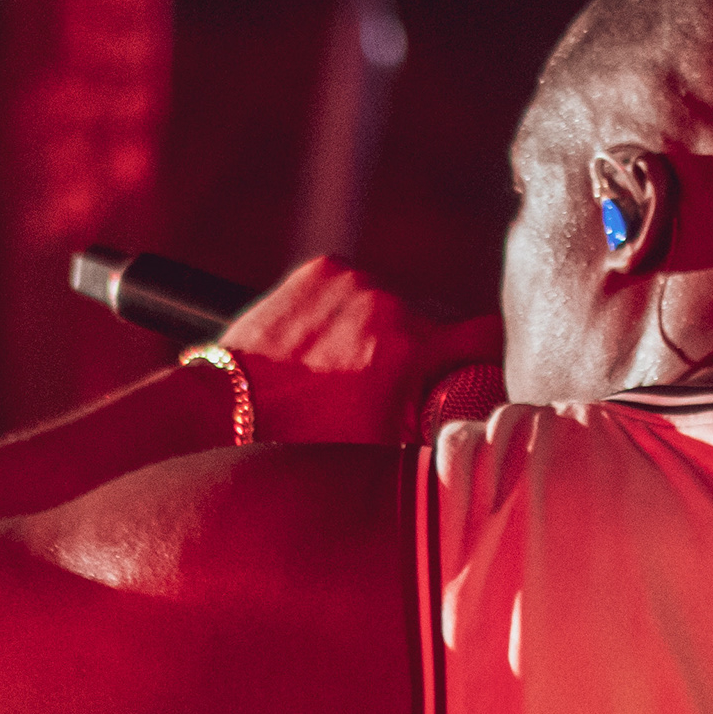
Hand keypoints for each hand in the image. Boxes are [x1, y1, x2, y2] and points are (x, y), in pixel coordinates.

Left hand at [215, 258, 501, 447]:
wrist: (225, 407)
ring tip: (351, 367)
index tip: (475, 376)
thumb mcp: (382, 446)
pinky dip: (354, 309)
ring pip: (398, 302)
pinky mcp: (324, 267)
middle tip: (394, 386)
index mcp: (409, 346)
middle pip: (439, 320)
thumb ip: (438, 427)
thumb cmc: (302, 441)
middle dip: (427, 351)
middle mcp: (388, 302)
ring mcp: (353, 279)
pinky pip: (360, 286)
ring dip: (389, 328)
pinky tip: (329, 343)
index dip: (487, 359)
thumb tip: (479, 428)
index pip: (487, 336)